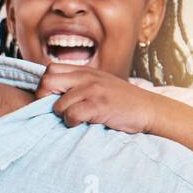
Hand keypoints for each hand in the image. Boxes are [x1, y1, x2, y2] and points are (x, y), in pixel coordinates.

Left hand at [36, 64, 163, 133]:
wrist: (148, 108)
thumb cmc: (121, 100)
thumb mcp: (99, 84)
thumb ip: (78, 84)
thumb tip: (51, 93)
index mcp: (84, 71)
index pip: (50, 69)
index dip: (45, 86)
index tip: (51, 98)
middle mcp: (86, 77)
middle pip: (47, 82)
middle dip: (44, 99)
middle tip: (56, 110)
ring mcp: (93, 90)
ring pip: (58, 104)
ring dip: (62, 115)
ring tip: (75, 118)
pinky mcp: (99, 105)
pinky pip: (71, 115)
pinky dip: (72, 123)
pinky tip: (81, 123)